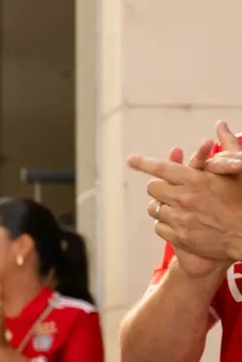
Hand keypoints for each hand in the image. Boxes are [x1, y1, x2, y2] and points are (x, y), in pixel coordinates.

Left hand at [128, 122, 241, 266]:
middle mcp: (184, 199)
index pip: (162, 168)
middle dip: (160, 186)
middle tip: (171, 188)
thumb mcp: (238, 170)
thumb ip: (229, 146)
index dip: (144, 162)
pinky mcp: (180, 237)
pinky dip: (166, 224)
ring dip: (162, 205)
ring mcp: (181, 220)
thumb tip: (221, 124)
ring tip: (177, 205)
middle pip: (153, 187)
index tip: (131, 159)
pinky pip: (158, 227)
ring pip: (154, 208)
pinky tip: (180, 222)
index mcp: (196, 180)